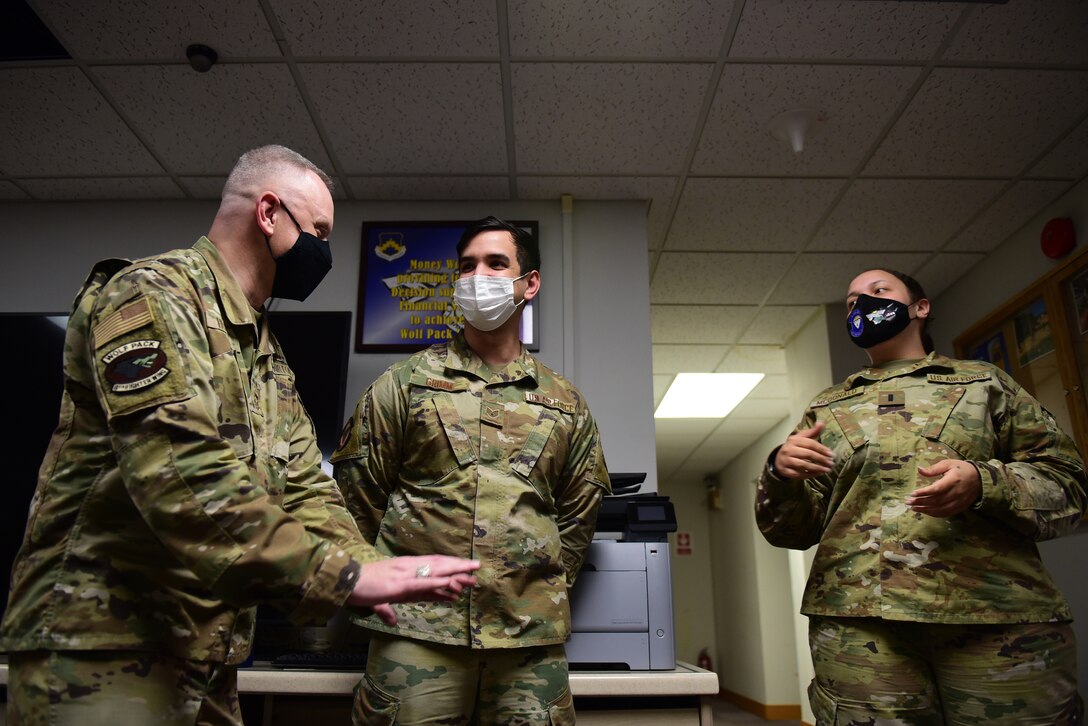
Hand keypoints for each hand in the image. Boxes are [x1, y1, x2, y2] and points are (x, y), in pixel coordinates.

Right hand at [347, 555, 479, 625]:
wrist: (345, 582)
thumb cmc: (361, 588)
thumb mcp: (380, 599)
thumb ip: (389, 609)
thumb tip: (394, 621)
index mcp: (405, 568)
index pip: (432, 565)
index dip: (449, 566)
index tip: (465, 568)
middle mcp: (408, 568)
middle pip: (438, 567)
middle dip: (458, 568)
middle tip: (477, 569)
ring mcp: (405, 575)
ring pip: (434, 573)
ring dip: (454, 574)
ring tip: (471, 576)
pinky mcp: (399, 586)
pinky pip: (422, 584)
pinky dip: (437, 584)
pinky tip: (450, 584)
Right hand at [774, 421, 833, 479]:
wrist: (779, 458)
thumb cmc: (794, 447)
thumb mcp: (801, 438)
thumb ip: (812, 432)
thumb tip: (821, 422)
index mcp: (793, 440)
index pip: (810, 444)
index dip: (822, 449)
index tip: (831, 454)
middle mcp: (788, 450)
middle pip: (807, 454)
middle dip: (821, 459)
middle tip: (831, 463)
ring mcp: (786, 461)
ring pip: (803, 465)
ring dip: (816, 468)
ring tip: (827, 470)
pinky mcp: (785, 471)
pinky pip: (798, 474)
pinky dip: (809, 475)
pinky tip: (817, 474)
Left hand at [908, 460, 980, 516]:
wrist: (980, 478)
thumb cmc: (962, 469)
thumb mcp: (948, 464)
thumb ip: (933, 468)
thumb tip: (919, 469)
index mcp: (953, 480)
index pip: (936, 489)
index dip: (923, 493)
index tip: (912, 493)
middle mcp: (956, 493)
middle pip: (936, 501)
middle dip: (920, 502)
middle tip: (908, 502)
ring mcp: (959, 502)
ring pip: (940, 509)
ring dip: (925, 510)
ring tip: (913, 508)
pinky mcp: (960, 507)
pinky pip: (946, 513)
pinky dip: (934, 514)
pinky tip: (925, 511)